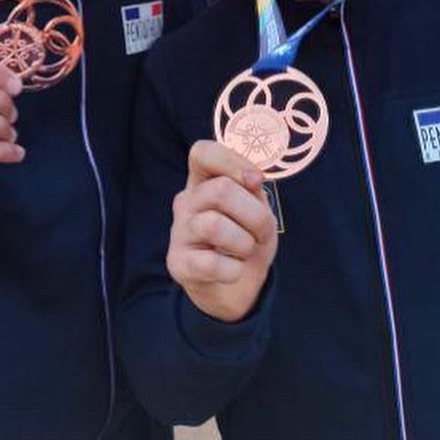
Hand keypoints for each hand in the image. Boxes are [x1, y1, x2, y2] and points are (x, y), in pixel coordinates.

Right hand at [166, 139, 277, 322]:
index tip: (256, 182)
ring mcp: (179, 232)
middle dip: (255, 215)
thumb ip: (252, 189)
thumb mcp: (256, 209)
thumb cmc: (246, 240)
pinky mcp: (177, 263)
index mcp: (204, 182)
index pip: (202, 152)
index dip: (232, 161)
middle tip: (262, 233)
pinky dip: (234, 270)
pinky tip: (233, 271)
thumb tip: (252, 179)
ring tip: (244, 252)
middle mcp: (186, 202)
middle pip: (221, 190)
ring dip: (244, 243)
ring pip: (214, 225)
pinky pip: (211, 263)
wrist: (237, 288)